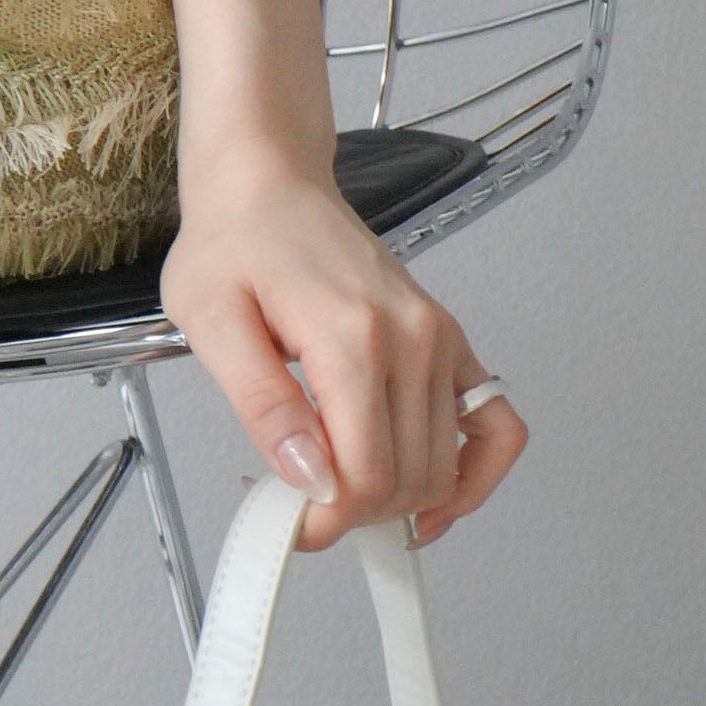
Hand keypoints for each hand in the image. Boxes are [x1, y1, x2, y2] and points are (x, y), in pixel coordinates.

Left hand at [161, 150, 527, 553]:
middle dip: (355, 514)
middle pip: (410, 481)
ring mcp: (440, 336)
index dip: (327, 521)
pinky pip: (497, 423)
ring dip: (400, 502)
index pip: (365, 475)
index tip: (288, 524)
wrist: (269, 181)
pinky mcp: (450, 338)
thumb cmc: (233, 241)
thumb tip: (309, 478)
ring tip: (342, 488)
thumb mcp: (209, 319)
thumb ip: (260, 404)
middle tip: (302, 504)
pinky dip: (474, 473)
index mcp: (351, 333)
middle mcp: (412, 336)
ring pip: (446, 466)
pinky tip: (433, 498)